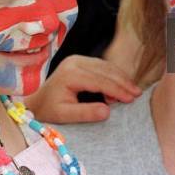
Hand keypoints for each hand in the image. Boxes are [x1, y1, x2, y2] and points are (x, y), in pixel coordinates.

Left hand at [25, 55, 141, 123]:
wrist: (37, 102)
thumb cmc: (49, 110)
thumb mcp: (65, 115)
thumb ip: (86, 113)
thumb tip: (108, 111)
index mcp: (70, 73)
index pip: (100, 80)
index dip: (117, 89)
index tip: (131, 99)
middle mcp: (74, 61)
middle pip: (105, 70)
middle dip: (123, 82)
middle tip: (137, 94)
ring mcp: (78, 59)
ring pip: (106, 66)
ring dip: (120, 78)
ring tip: (132, 91)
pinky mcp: (81, 61)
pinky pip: (102, 66)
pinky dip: (114, 75)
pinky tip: (121, 86)